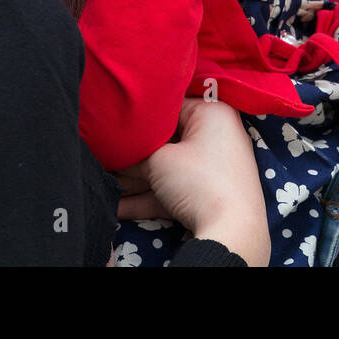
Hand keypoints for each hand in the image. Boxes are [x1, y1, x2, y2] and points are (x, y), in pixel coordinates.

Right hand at [116, 98, 270, 265]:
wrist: (232, 232)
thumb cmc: (199, 181)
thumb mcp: (159, 160)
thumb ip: (136, 151)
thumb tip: (118, 149)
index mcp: (212, 114)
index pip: (169, 106)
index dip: (140, 117)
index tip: (115, 124)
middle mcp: (217, 135)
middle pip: (167, 140)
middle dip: (135, 154)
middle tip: (107, 155)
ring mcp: (213, 166)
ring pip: (168, 168)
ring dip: (136, 179)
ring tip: (105, 181)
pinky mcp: (208, 194)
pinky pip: (174, 189)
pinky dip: (149, 197)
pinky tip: (117, 208)